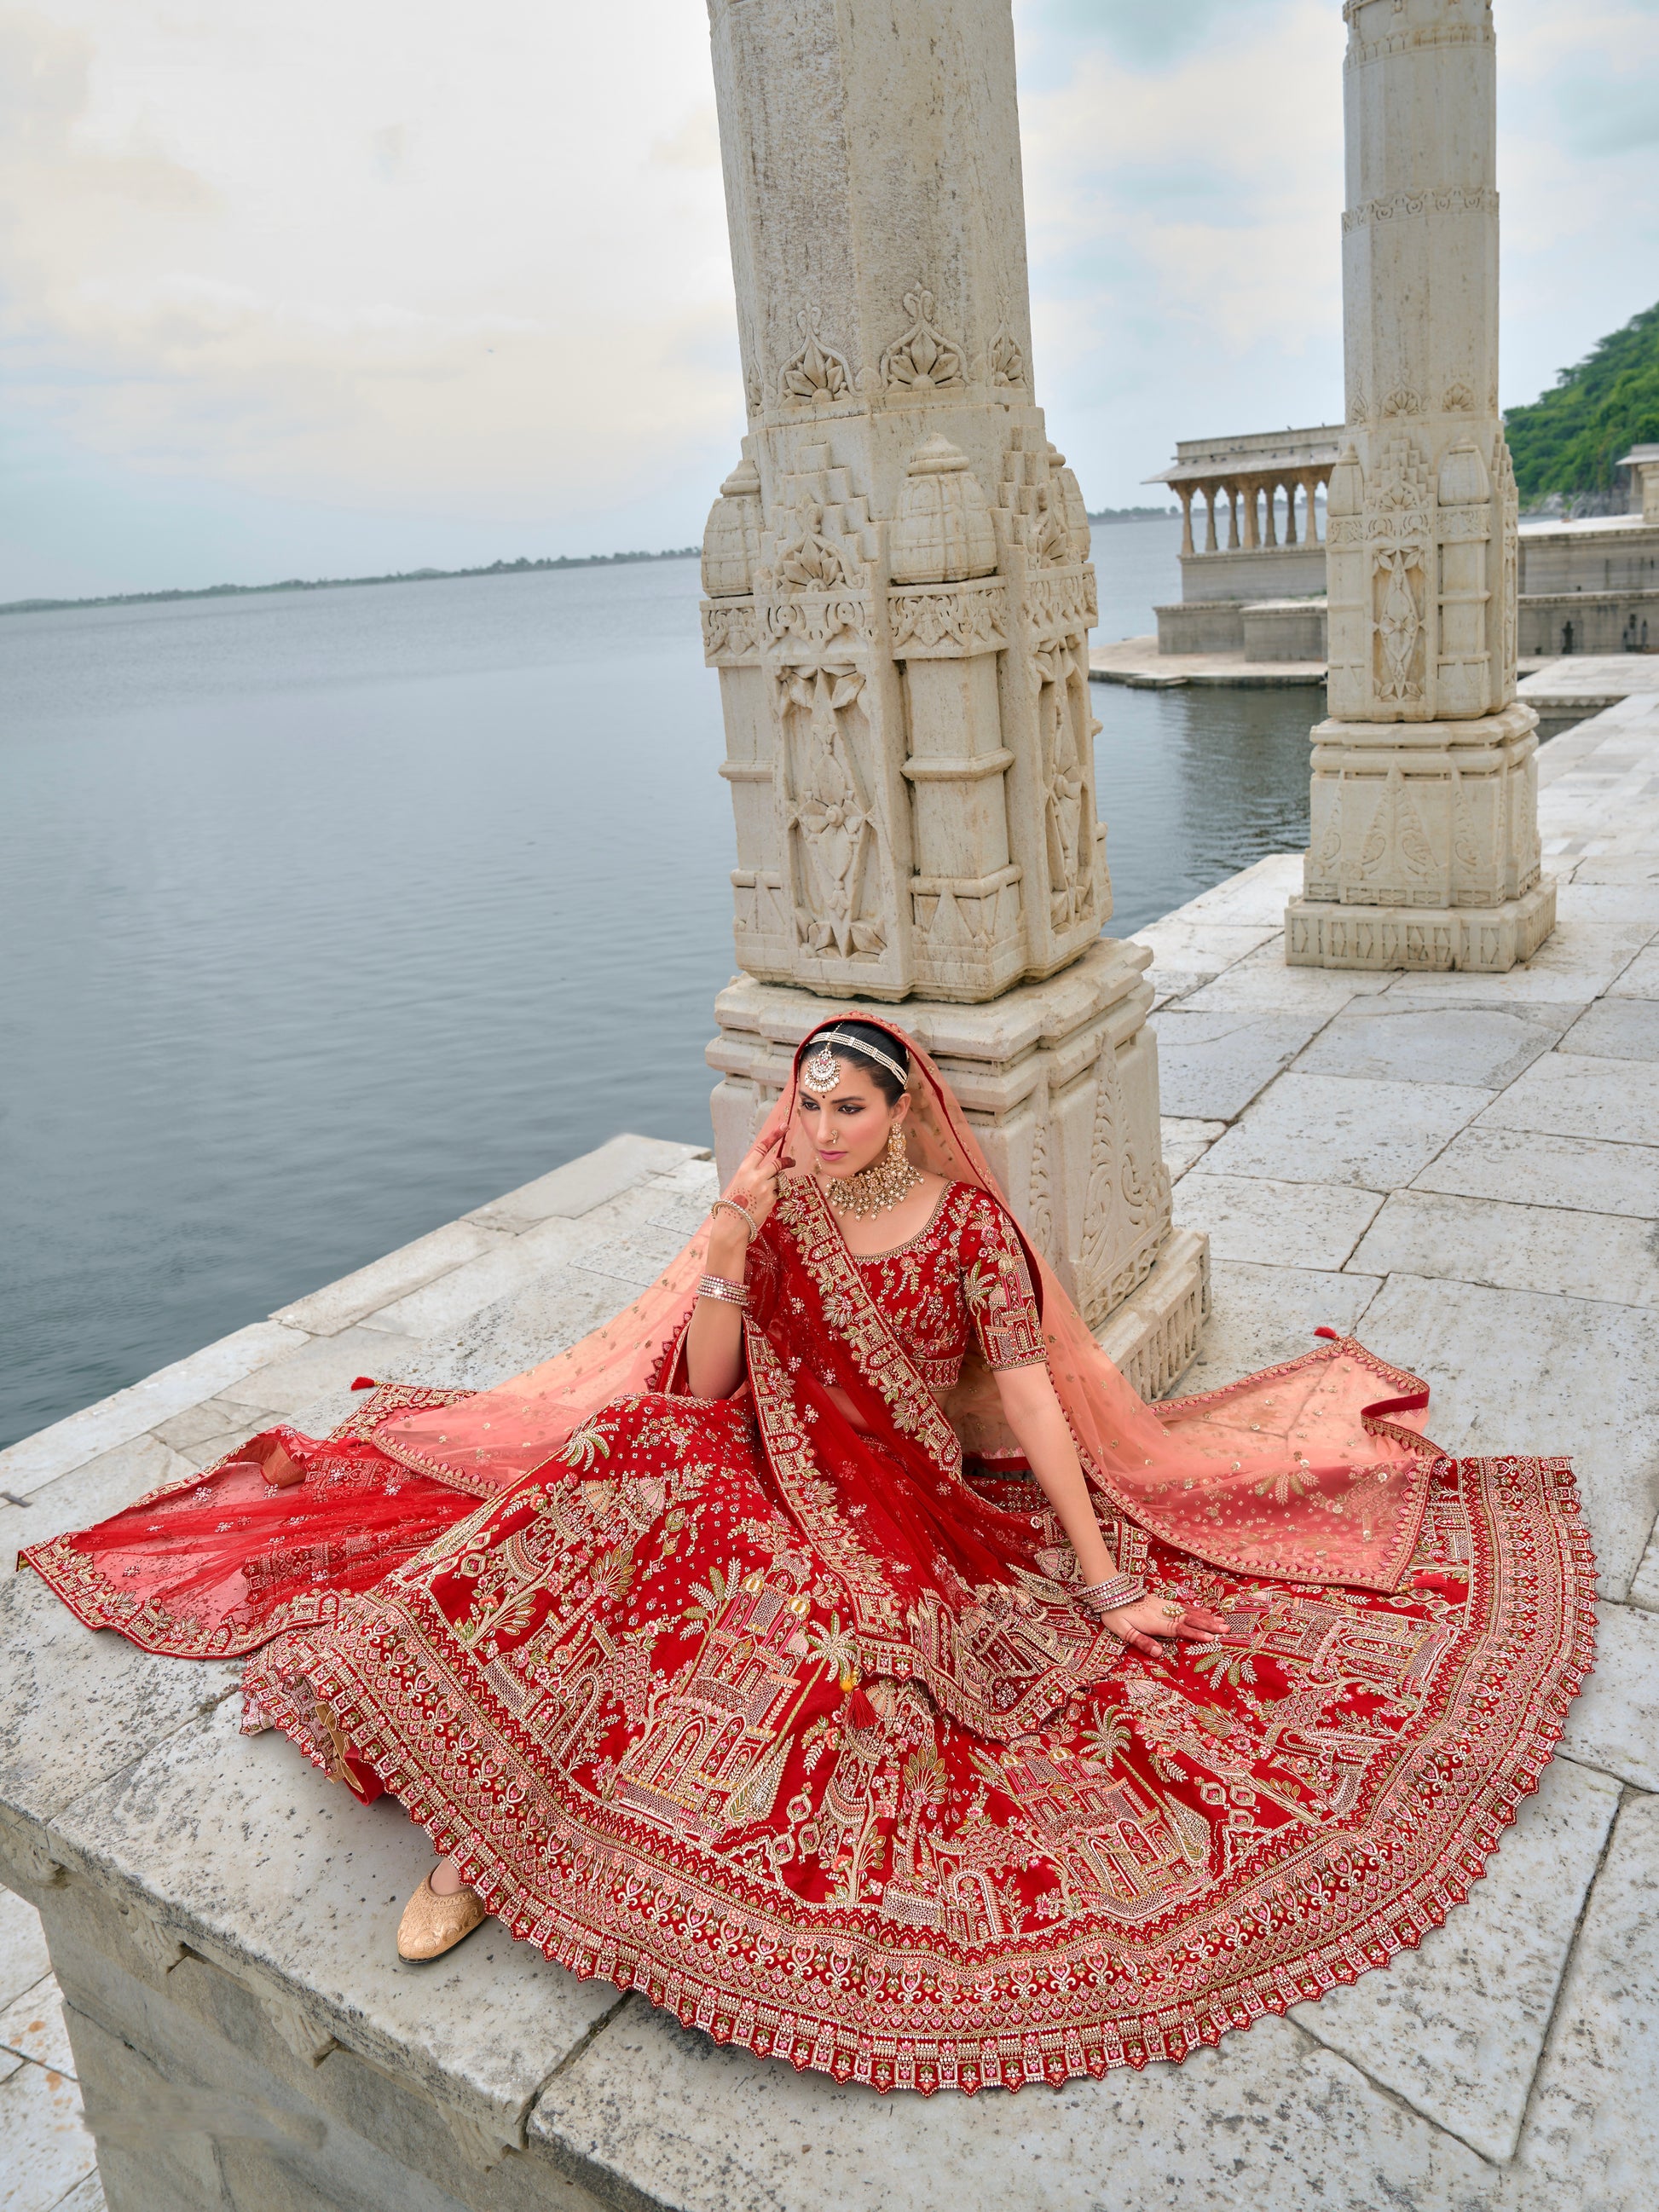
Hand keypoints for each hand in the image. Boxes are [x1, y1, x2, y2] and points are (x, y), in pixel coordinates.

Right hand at [710, 1131, 789, 1259]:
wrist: (733, 1223)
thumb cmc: (735, 1201)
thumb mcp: (740, 1182)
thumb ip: (753, 1173)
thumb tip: (771, 1168)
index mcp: (745, 1169)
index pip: (762, 1148)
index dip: (774, 1136)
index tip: (783, 1127)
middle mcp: (756, 1176)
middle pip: (777, 1163)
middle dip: (787, 1161)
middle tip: (791, 1161)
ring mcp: (765, 1187)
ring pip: (778, 1179)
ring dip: (774, 1185)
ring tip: (761, 1195)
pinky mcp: (772, 1199)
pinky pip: (777, 1193)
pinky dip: (772, 1196)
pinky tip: (762, 1204)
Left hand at [1098, 1594, 1227, 1659]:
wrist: (1110, 1591)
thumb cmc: (1114, 1613)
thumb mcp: (1123, 1631)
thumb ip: (1141, 1641)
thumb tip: (1159, 1653)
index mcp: (1155, 1622)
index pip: (1179, 1629)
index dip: (1195, 1634)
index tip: (1211, 1638)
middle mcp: (1163, 1612)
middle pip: (1190, 1619)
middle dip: (1208, 1625)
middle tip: (1226, 1629)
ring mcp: (1164, 1605)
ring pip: (1189, 1612)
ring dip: (1206, 1617)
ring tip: (1222, 1621)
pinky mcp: (1162, 1601)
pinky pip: (1183, 1605)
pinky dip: (1196, 1608)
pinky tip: (1205, 1610)